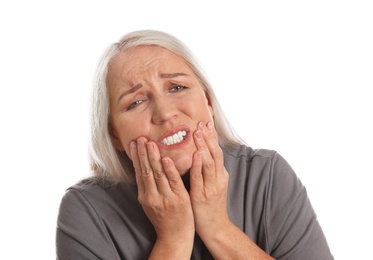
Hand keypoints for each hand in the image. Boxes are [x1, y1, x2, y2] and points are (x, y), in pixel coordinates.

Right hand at [130, 137, 194, 249]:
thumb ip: (148, 188)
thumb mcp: (151, 204)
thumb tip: (143, 170)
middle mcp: (152, 196)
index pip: (139, 172)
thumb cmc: (164, 219)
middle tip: (140, 139)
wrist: (174, 237)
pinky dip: (169, 170)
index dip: (136, 157)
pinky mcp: (179, 199)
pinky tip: (166, 159)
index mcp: (145, 196)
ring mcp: (165, 198)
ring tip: (150, 143)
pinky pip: (173, 182)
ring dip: (153, 158)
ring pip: (158, 174)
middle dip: (142, 154)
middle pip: (146, 171)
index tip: (134, 144)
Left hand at [189, 122, 229, 238]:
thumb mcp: (213, 185)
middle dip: (208, 137)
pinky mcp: (203, 195)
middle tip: (201, 123)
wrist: (215, 227)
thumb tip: (201, 154)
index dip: (212, 137)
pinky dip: (199, 165)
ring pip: (209, 162)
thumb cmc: (211, 206)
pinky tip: (196, 154)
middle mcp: (218, 178)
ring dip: (204, 146)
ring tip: (198, 133)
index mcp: (220, 175)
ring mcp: (212, 186)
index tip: (206, 123)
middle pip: (215, 153)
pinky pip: (200, 177)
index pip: (217, 151)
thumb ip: (209, 170)